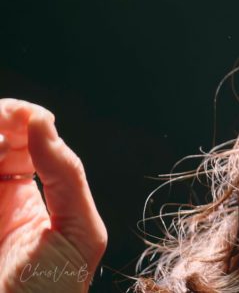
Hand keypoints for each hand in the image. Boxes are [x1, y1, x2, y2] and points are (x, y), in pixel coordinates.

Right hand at [0, 99, 106, 291]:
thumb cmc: (57, 287)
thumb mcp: (79, 228)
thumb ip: (67, 173)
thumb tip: (44, 122)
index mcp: (39, 194)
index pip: (27, 140)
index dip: (23, 119)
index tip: (21, 114)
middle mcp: (5, 196)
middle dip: (0, 120)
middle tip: (1, 120)